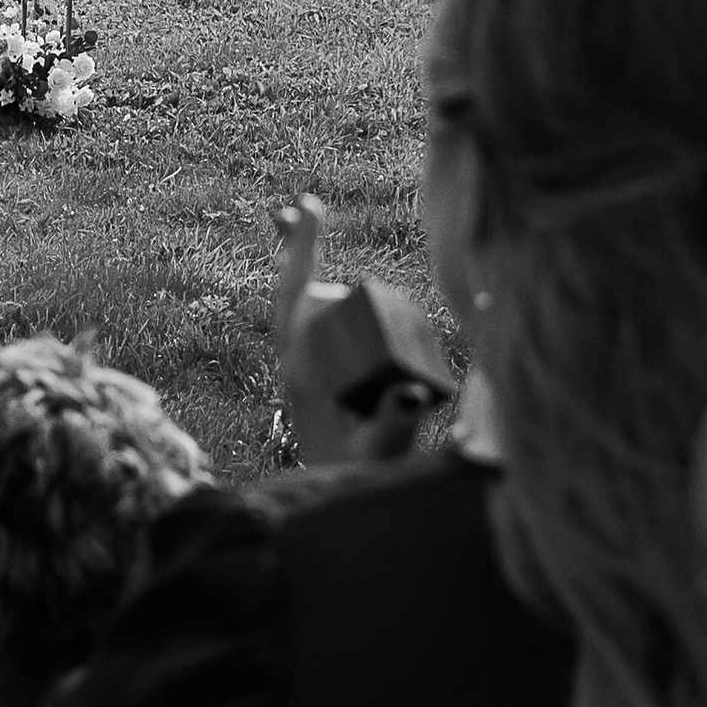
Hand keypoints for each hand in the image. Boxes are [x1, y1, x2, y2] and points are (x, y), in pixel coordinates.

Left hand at [270, 196, 432, 467]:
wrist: (338, 500)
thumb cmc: (362, 475)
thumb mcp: (380, 453)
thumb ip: (395, 424)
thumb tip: (409, 392)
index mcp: (303, 370)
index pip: (298, 298)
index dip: (303, 250)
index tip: (306, 206)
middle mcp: (297, 362)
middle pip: (296, 294)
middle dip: (297, 251)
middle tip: (297, 207)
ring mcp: (304, 366)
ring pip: (304, 307)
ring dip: (301, 267)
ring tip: (297, 221)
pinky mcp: (316, 375)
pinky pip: (315, 324)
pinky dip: (317, 296)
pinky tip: (330, 289)